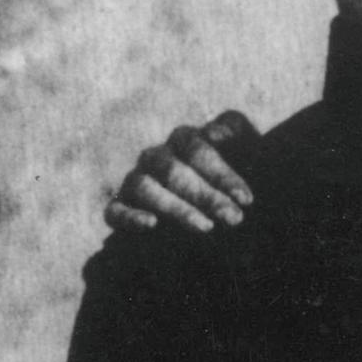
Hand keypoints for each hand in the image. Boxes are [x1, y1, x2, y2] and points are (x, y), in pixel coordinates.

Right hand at [104, 111, 257, 233]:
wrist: (218, 208)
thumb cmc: (236, 176)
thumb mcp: (244, 150)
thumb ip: (234, 133)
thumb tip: (213, 135)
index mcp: (184, 140)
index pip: (197, 150)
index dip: (222, 175)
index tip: (246, 200)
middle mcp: (156, 157)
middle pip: (174, 171)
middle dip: (206, 196)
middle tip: (234, 218)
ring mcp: (136, 181)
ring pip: (146, 188)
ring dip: (177, 208)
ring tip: (207, 228)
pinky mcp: (120, 208)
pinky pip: (115, 211)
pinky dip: (130, 217)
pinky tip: (152, 224)